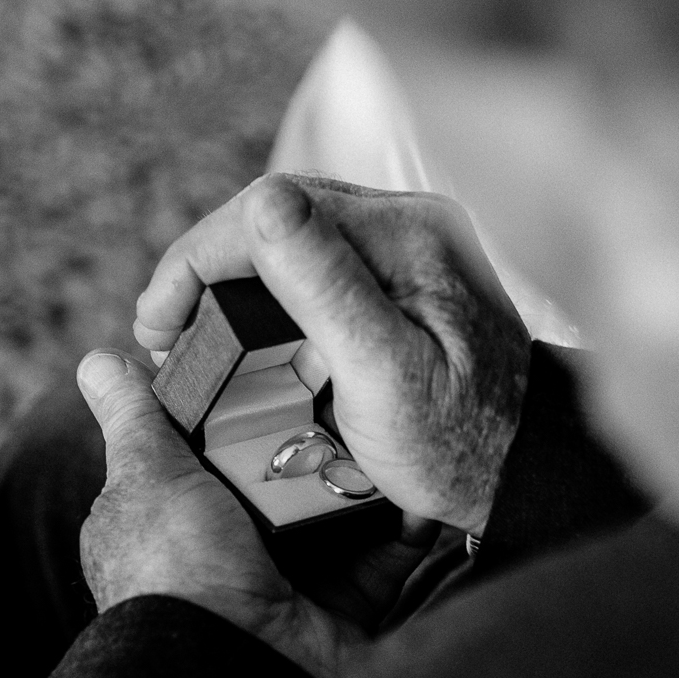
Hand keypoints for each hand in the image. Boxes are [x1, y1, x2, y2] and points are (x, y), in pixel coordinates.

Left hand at [75, 350, 434, 677]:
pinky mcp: (349, 600)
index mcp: (182, 514)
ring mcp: (298, 574)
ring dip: (371, 467)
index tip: (285, 347)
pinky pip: (389, 551)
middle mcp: (238, 543)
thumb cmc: (177, 570)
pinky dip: (409, 521)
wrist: (236, 668)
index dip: (248, 400)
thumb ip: (134, 419)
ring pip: (344, 503)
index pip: (219, 441)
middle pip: (291, 465)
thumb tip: (96, 361)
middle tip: (353, 377)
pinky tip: (423, 479)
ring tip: (396, 416)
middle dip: (322, 427)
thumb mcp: (146, 478)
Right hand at [134, 175, 530, 534]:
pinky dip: (269, 292)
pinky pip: (318, 263)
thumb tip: (262, 202)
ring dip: (234, 278)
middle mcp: (412, 225)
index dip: (199, 259)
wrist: (521, 474)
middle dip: (207, 267)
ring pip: (292, 237)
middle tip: (161, 329)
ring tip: (190, 330)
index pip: (273, 210)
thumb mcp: (383, 376)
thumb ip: (323, 286)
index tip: (157, 318)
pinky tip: (243, 327)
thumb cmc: (457, 444)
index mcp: (406, 237)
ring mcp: (411, 248)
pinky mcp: (406, 277)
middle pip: (278, 215)